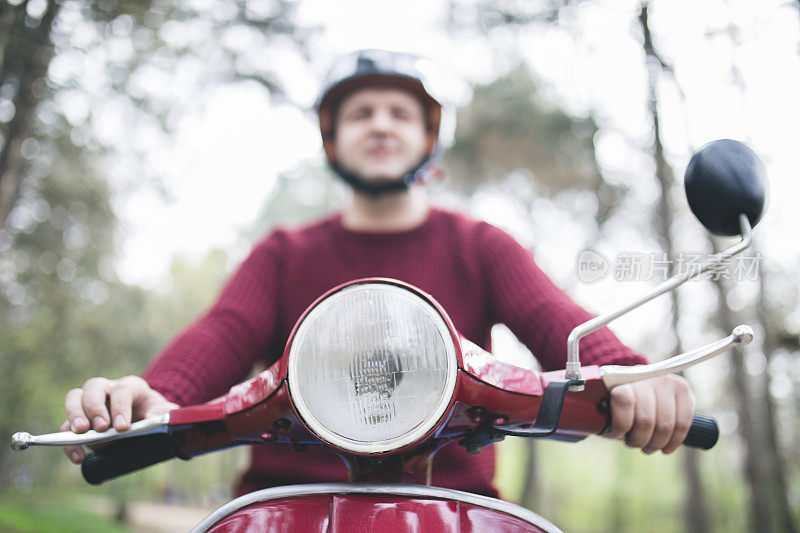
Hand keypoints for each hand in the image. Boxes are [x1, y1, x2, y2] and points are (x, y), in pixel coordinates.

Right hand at [61, 376, 177, 463]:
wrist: (145, 422)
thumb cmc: (154, 415)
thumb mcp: (164, 413)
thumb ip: (166, 413)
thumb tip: (152, 418)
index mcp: (131, 386)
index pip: (122, 389)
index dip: (120, 407)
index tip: (123, 428)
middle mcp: (108, 389)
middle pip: (93, 387)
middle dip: (95, 407)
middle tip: (100, 427)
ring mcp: (90, 403)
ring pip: (74, 398)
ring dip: (75, 415)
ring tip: (81, 434)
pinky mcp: (80, 421)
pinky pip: (66, 427)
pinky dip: (68, 442)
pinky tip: (79, 457)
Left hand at [603, 374, 694, 454]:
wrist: (632, 382)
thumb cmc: (615, 402)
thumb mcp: (603, 406)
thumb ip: (600, 415)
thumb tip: (586, 426)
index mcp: (621, 377)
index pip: (623, 399)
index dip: (621, 424)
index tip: (617, 433)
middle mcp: (645, 376)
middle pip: (646, 419)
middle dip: (639, 440)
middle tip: (634, 444)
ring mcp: (665, 381)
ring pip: (666, 424)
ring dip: (656, 443)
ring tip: (648, 447)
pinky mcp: (682, 389)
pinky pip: (684, 422)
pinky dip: (674, 440)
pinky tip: (666, 447)